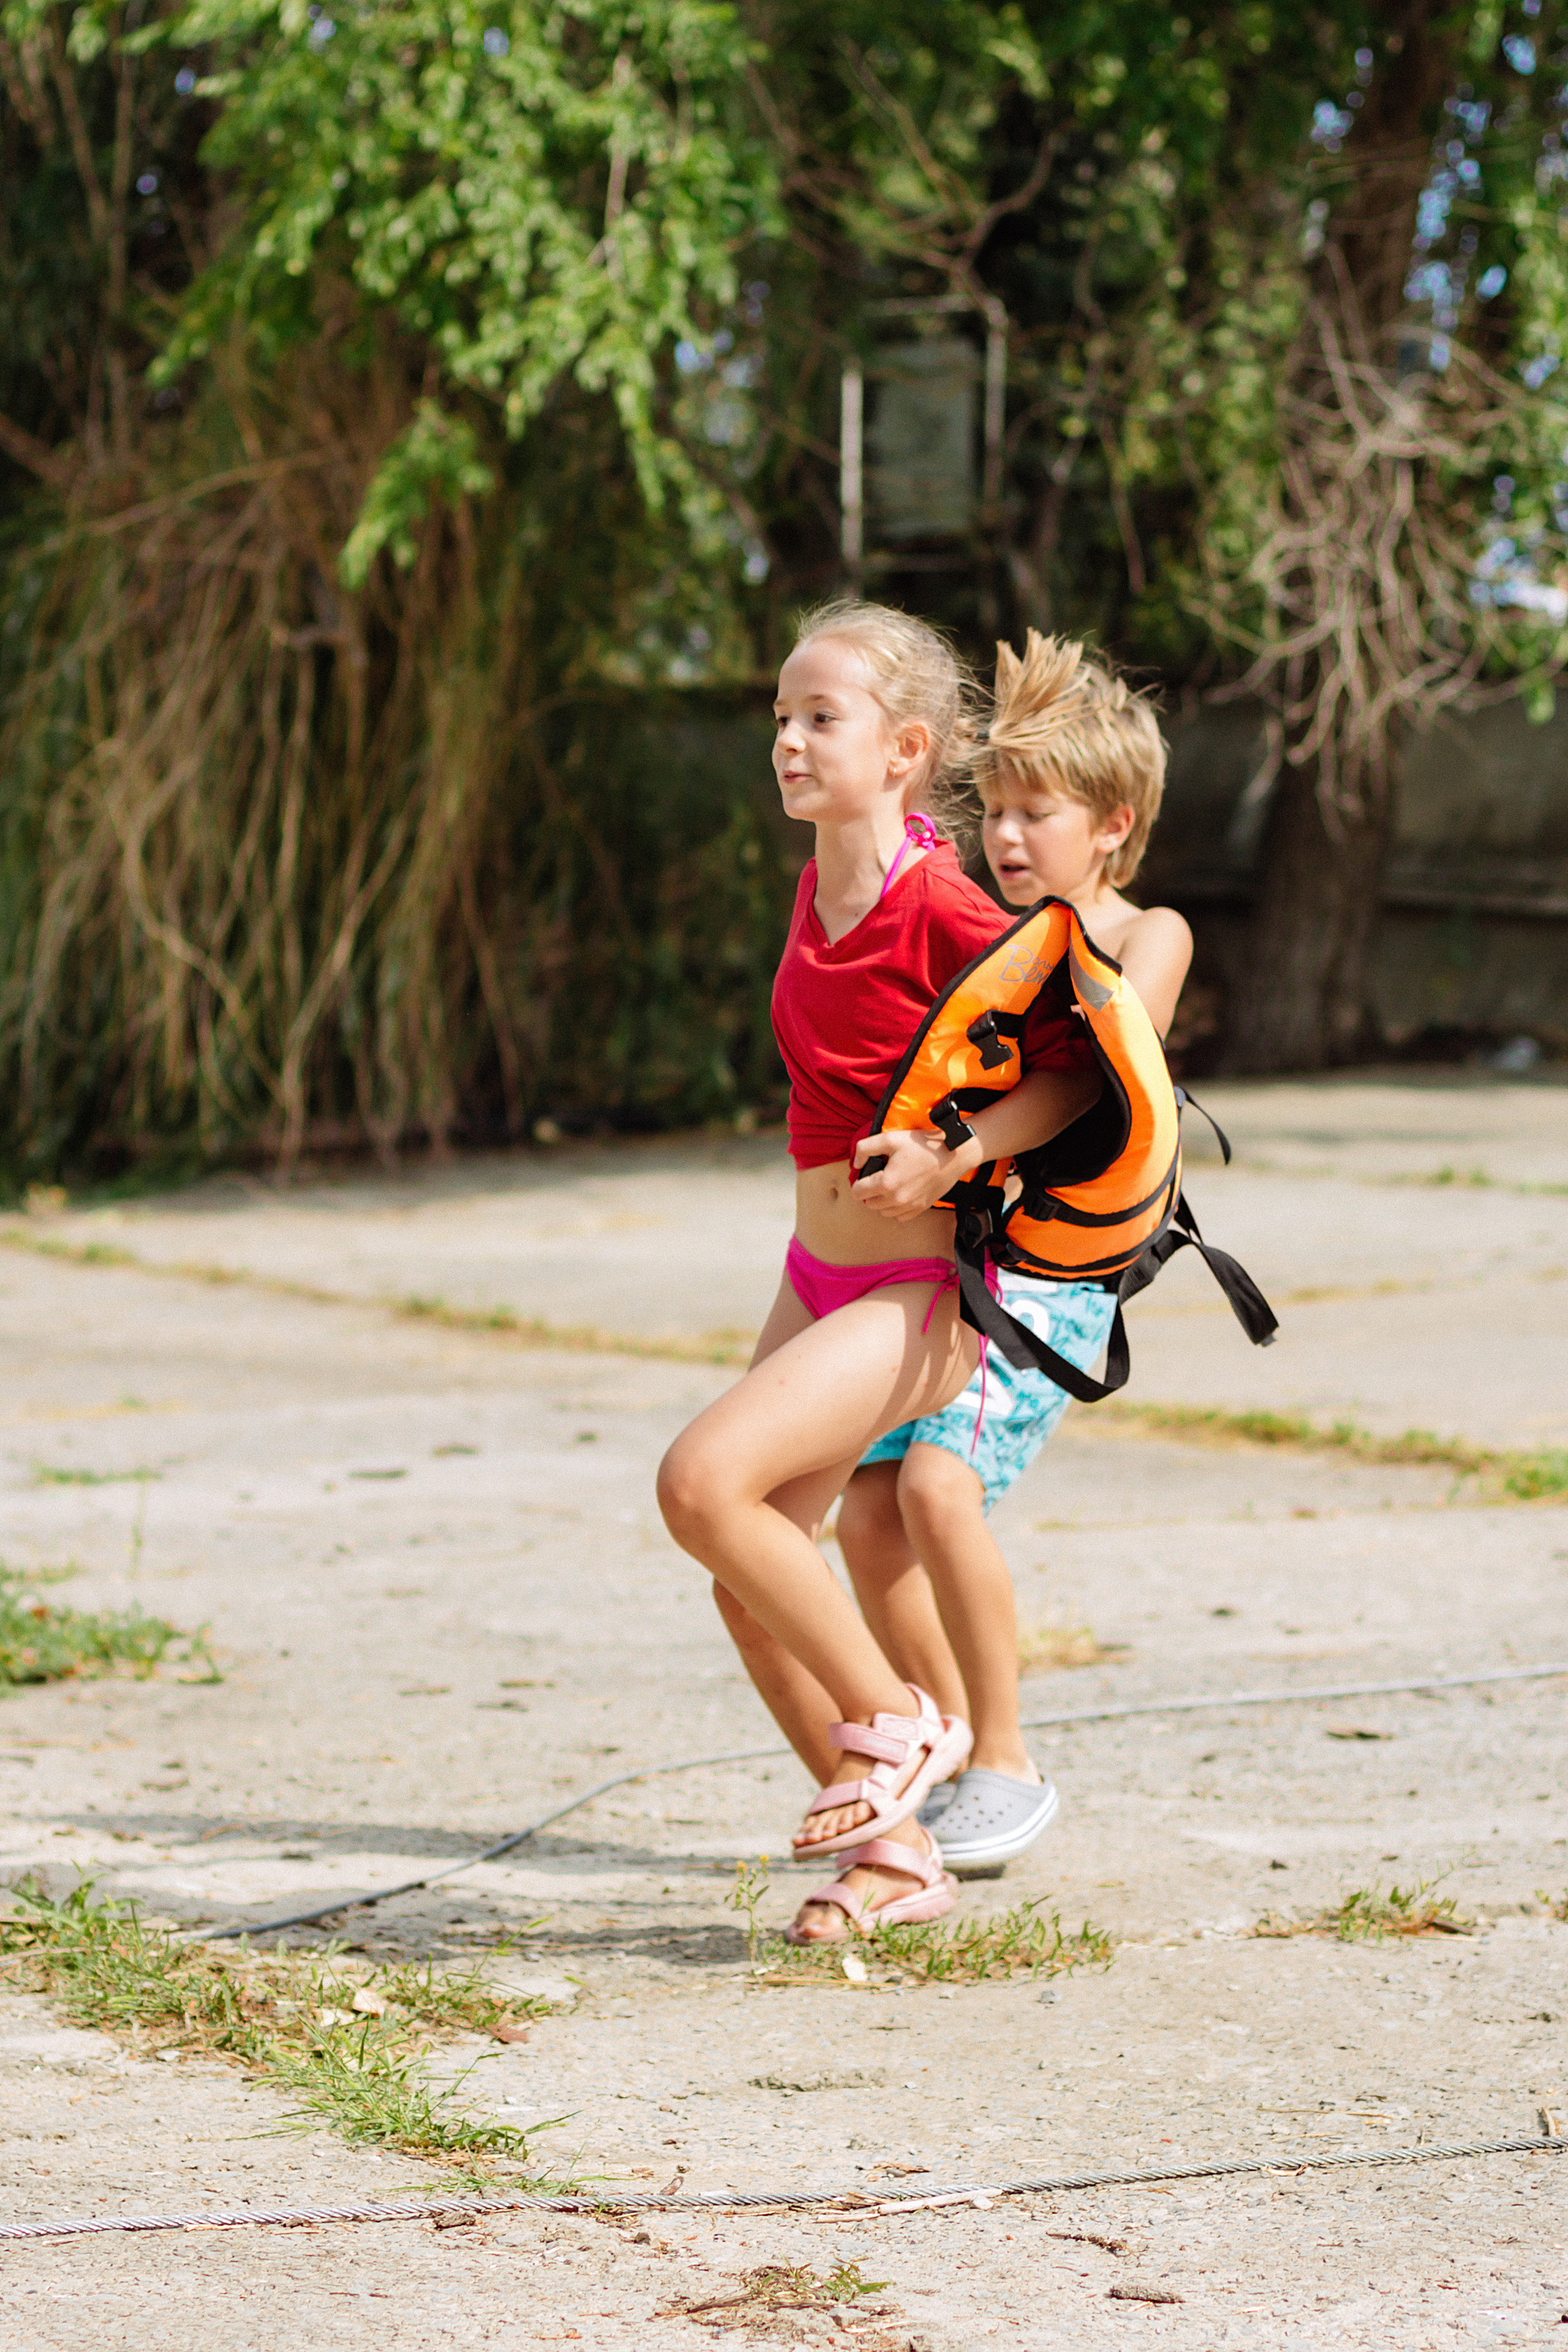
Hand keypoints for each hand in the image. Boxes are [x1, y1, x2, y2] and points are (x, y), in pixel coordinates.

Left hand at [851, 1126, 978, 1219]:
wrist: (953, 1154)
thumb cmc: (923, 1145)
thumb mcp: (890, 1139)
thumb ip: (865, 1149)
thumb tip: (856, 1164)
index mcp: (886, 1183)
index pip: (858, 1192)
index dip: (858, 1183)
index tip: (865, 1175)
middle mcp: (897, 1199)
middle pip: (870, 1204)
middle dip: (869, 1192)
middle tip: (878, 1178)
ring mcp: (910, 1206)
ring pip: (883, 1212)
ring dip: (882, 1201)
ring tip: (890, 1185)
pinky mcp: (921, 1208)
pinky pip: (900, 1216)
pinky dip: (896, 1208)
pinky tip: (901, 1193)